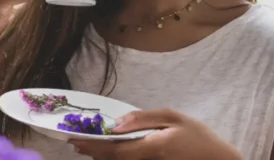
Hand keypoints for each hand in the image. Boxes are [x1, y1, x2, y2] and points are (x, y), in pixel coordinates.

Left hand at [70, 108, 242, 159]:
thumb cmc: (199, 137)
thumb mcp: (174, 118)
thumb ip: (144, 119)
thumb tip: (116, 122)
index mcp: (152, 148)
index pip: (113, 150)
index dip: (91, 146)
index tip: (74, 140)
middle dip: (91, 152)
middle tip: (75, 143)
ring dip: (101, 157)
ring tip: (87, 146)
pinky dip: (115, 159)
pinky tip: (108, 152)